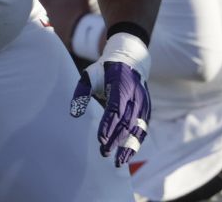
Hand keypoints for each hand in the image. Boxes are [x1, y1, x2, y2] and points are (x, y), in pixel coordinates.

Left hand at [39, 0, 95, 50]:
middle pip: (49, 8)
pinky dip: (68, 26)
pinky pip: (65, 29)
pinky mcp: (64, 38)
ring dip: (62, 16)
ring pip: (57, 19)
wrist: (83, 37)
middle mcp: (50, 17)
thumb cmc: (76, 12)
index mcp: (50, 5)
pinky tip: (76, 25)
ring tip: (72, 12)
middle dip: (55, 4)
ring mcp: (56, 29)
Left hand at [69, 32, 151, 165]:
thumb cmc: (105, 70)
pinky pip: (143, 130)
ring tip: (118, 162)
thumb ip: (81, 94)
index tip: (100, 139)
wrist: (130, 60)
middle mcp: (136, 95)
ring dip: (128, 146)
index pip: (115, 108)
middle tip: (104, 153)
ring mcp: (144, 103)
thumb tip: (74, 114)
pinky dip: (135, 143)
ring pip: (137, 128)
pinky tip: (127, 155)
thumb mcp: (89, 76)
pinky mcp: (147, 110)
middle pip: (126, 121)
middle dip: (116, 139)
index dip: (108, 125)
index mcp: (121, 84)